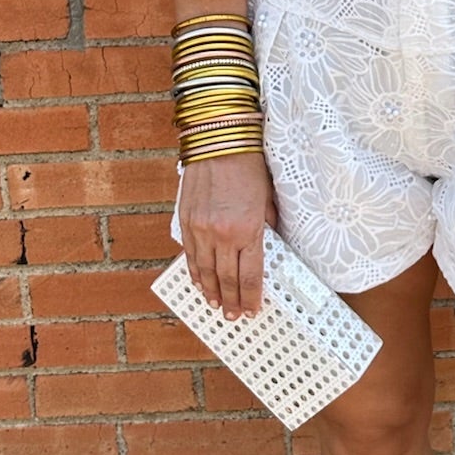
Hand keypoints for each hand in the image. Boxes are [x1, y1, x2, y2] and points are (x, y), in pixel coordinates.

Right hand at [178, 151, 277, 320]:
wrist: (218, 139)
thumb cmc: (249, 164)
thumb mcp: (267, 197)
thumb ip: (267, 225)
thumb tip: (268, 245)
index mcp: (248, 229)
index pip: (251, 274)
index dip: (252, 296)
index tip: (254, 309)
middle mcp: (223, 233)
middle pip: (227, 278)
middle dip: (232, 300)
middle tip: (235, 316)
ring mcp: (201, 228)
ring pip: (205, 271)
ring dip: (211, 291)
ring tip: (217, 306)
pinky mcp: (186, 220)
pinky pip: (190, 254)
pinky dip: (194, 272)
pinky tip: (199, 283)